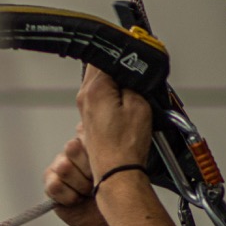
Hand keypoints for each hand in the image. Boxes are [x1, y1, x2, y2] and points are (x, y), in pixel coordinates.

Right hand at [43, 132, 110, 225]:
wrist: (108, 216)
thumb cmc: (117, 189)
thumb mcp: (120, 163)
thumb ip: (108, 145)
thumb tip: (91, 130)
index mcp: (89, 139)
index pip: (83, 132)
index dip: (94, 150)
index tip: (107, 163)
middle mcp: (72, 149)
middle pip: (71, 148)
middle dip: (88, 168)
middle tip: (98, 179)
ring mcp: (59, 166)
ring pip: (63, 167)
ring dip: (80, 184)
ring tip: (89, 191)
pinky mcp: (50, 184)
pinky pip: (55, 185)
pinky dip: (69, 196)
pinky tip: (78, 199)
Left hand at [75, 65, 152, 180]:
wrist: (117, 173)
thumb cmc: (125, 147)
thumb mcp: (139, 104)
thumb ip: (134, 82)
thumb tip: (130, 71)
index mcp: (95, 89)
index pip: (104, 55)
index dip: (122, 53)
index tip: (134, 54)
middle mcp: (85, 97)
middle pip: (100, 66)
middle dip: (119, 66)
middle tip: (136, 73)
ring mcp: (85, 109)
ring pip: (100, 81)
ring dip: (116, 81)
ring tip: (133, 92)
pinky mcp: (90, 119)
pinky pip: (101, 96)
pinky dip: (113, 95)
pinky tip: (126, 104)